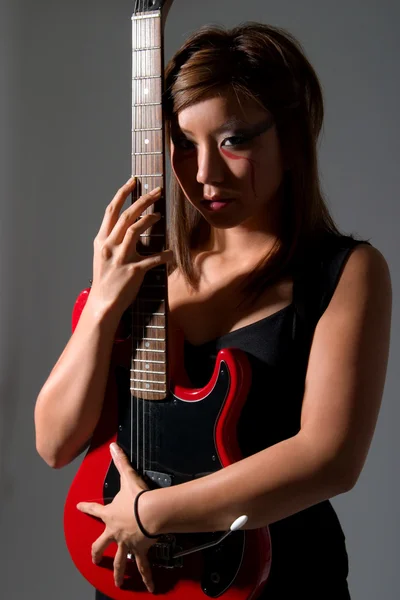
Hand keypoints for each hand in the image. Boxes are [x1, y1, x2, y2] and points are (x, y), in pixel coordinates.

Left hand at [77, 443, 156, 591]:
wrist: (149, 513)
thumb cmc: (138, 498)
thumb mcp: (127, 477)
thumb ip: (120, 461)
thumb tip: (113, 446)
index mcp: (110, 515)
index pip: (94, 510)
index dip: (86, 508)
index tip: (79, 508)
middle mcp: (115, 532)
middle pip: (101, 545)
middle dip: (96, 553)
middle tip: (94, 559)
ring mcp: (126, 543)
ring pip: (120, 561)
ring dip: (118, 572)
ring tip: (118, 582)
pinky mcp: (140, 550)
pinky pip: (143, 567)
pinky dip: (146, 577)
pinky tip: (148, 587)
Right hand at [88, 177, 172, 318]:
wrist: (103, 304)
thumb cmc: (105, 280)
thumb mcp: (103, 256)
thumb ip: (112, 241)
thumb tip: (127, 227)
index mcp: (101, 240)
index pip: (111, 211)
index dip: (122, 193)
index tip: (133, 181)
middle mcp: (109, 246)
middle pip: (126, 215)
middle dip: (143, 200)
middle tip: (157, 191)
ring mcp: (120, 258)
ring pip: (134, 230)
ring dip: (149, 219)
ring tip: (159, 215)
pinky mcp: (133, 271)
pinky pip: (152, 259)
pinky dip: (164, 255)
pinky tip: (171, 253)